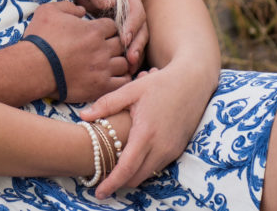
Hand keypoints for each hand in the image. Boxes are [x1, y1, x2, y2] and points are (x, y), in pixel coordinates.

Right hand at [23, 1, 129, 102]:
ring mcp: (103, 68)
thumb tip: (82, 10)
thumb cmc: (40, 39)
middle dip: (115, 44)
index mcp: (94, 30)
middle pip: (121, 44)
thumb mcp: (48, 11)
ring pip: (125, 63)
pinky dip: (121, 79)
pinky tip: (113, 77)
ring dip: (118, 62)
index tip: (100, 33)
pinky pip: (122, 82)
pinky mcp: (100, 86)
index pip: (113, 26)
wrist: (33, 68)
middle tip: (105, 48)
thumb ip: (68, 6)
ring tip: (109, 63)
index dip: (107, 29)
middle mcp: (102, 49)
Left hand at [69, 0, 148, 73]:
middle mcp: (135, 11)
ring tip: (130, 68)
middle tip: (130, 58)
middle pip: (142, 29)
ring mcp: (134, 24)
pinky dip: (132, 59)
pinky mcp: (130, 35)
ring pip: (140, 41)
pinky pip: (135, 48)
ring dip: (136, 55)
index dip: (132, 26)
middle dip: (137, 45)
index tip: (124, 39)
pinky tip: (128, 71)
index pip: (136, 12)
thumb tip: (108, 3)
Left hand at [80, 64, 215, 197]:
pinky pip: (158, 166)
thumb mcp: (131, 90)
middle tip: (102, 177)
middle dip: (119, 182)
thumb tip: (83, 116)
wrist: (193, 82)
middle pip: (136, 177)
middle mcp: (161, 147)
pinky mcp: (178, 149)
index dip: (111, 183)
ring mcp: (172, 150)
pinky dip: (144, 167)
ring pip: (148, 174)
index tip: (99, 193)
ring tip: (115, 167)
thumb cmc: (160, 83)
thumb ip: (106, 104)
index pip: (126, 168)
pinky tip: (134, 156)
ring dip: (132, 175)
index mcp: (146, 134)